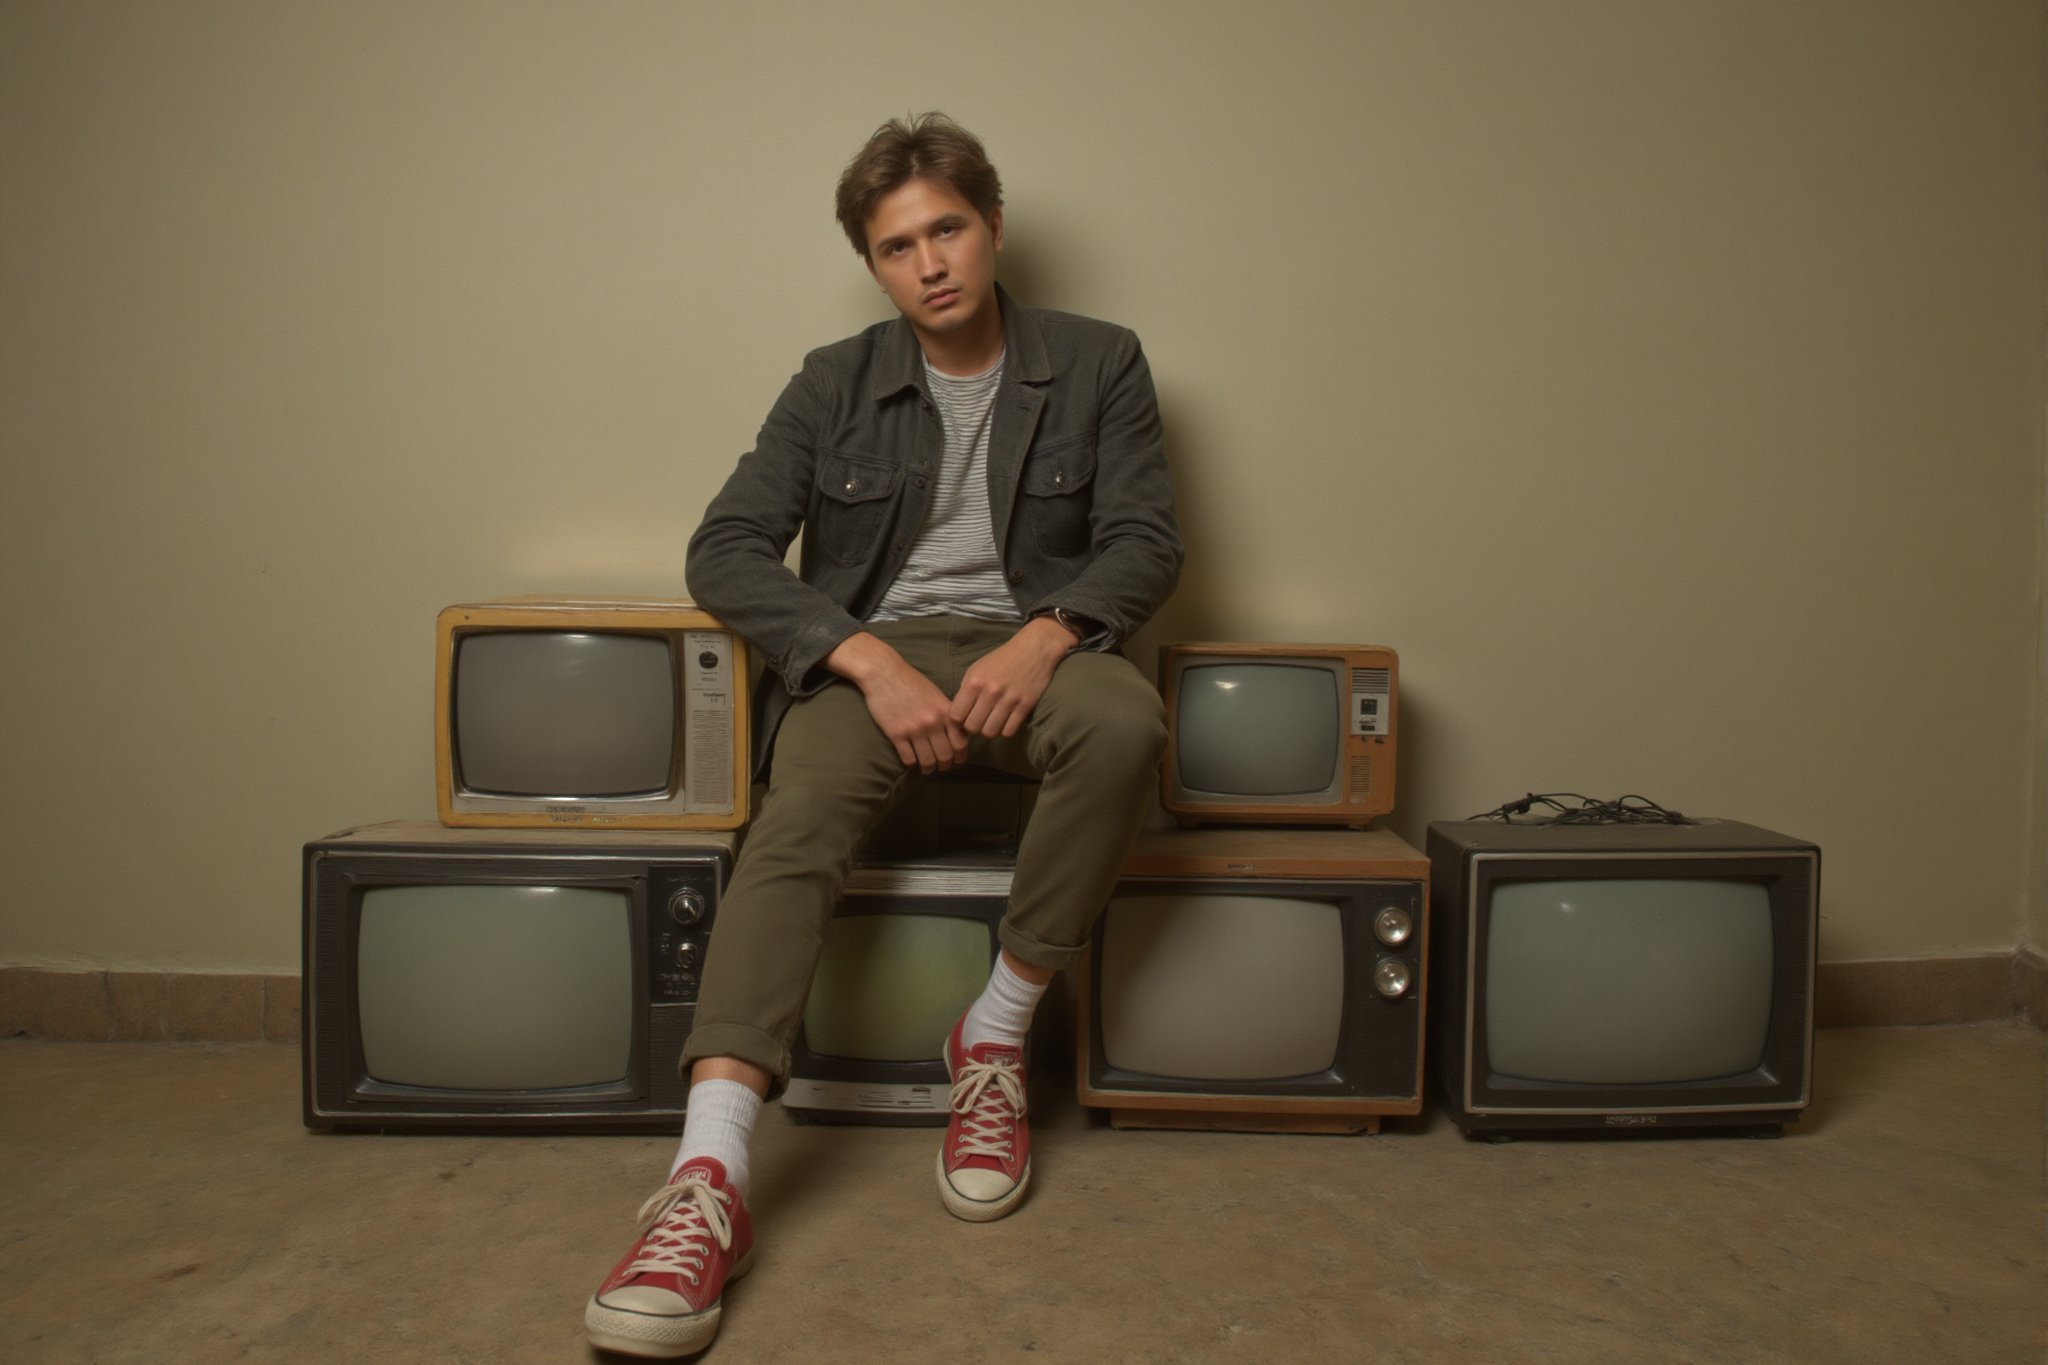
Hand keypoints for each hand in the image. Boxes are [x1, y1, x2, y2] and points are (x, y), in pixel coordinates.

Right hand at [826, 632, 969, 771]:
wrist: (883, 673)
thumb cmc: (910, 681)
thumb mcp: (935, 694)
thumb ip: (947, 712)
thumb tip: (957, 732)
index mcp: (945, 711)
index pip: (961, 743)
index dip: (961, 755)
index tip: (957, 759)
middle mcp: (932, 722)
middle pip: (946, 755)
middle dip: (945, 765)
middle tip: (941, 766)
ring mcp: (914, 729)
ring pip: (927, 761)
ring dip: (928, 768)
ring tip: (926, 767)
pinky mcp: (896, 734)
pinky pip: (908, 759)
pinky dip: (911, 763)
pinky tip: (911, 760)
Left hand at [950, 615, 1078, 738]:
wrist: (1034, 649)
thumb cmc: (1002, 659)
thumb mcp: (977, 668)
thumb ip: (966, 690)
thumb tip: (958, 714)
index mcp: (975, 681)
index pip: (956, 715)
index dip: (958, 719)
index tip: (964, 716)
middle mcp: (990, 692)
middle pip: (972, 727)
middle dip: (973, 726)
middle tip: (979, 720)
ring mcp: (1009, 700)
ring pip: (990, 732)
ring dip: (989, 729)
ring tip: (992, 721)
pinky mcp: (1025, 705)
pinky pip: (1009, 731)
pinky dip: (1005, 730)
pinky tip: (1005, 721)